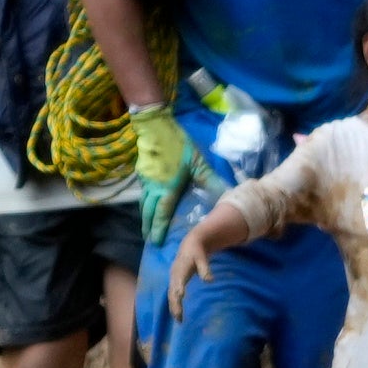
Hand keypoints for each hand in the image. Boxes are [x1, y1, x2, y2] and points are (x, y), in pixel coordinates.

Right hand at [133, 117, 197, 243]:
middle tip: (150, 240)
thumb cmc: (177, 144)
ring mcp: (145, 180)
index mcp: (167, 188)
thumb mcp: (198, 162)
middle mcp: (153, 187)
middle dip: (149, 227)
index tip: (156, 242)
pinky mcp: (142, 172)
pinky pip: (143, 193)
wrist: (154, 125)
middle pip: (148, 212)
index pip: (162, 214)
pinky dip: (145, 203)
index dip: (159, 229)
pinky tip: (148, 204)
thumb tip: (225, 194)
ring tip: (147, 227)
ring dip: (145, 216)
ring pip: (143, 203)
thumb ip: (209, 180)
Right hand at [165, 229, 210, 317]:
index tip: (180, 297)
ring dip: (174, 308)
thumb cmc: (197, 252)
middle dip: (175, 304)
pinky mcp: (174, 282)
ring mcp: (173, 279)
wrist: (189, 245)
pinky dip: (174, 305)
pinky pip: (172, 295)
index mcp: (180, 269)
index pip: (178, 280)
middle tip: (179, 317)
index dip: (178, 288)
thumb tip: (209, 281)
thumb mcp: (202, 258)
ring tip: (179, 320)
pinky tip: (178, 315)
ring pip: (171, 295)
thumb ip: (205, 269)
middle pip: (172, 292)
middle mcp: (174, 275)